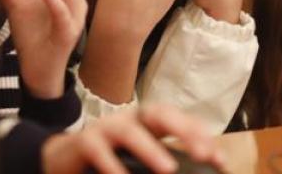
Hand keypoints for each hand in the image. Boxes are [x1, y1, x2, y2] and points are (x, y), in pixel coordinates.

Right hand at [40, 105, 224, 173]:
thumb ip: (164, 161)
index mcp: (147, 122)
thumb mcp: (140, 157)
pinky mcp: (85, 142)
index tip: (218, 159)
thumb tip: (203, 170)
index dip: (199, 135)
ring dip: (150, 149)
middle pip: (158, 113)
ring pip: (130, 131)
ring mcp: (106, 128)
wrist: (63, 158)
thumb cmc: (110, 158)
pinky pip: (99, 150)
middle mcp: (130, 119)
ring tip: (168, 169)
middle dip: (182, 130)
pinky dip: (112, 165)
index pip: (179, 119)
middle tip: (202, 153)